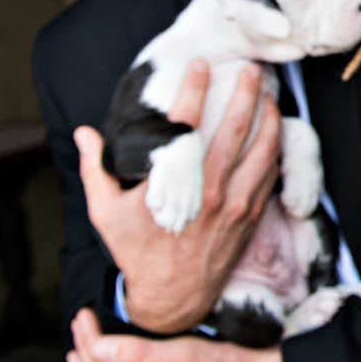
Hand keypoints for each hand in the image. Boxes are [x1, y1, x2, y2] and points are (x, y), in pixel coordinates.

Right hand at [76, 61, 281, 332]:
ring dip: (269, 117)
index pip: (186, 123)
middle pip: (235, 128)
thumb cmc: (137, 251)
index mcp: (172, 184)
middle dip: (246, 93)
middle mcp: (208, 189)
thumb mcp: (106, 213)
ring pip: (262, 149)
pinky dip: (276, 150)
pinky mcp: (250, 216)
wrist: (173, 297)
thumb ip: (94, 169)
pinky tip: (276, 132)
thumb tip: (84, 133)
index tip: (201, 64)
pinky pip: (270, 175)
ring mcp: (234, 203)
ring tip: (270, 94)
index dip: (194, 89)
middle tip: (252, 69)